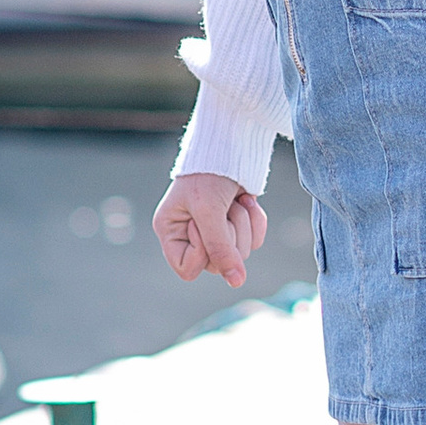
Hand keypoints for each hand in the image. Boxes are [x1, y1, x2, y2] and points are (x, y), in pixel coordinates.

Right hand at [153, 169, 267, 286]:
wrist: (233, 142)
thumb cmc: (210, 173)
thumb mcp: (209, 210)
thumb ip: (220, 248)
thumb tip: (236, 282)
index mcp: (170, 230)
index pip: (187, 269)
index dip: (202, 253)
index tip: (203, 225)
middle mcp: (190, 235)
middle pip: (217, 265)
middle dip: (228, 235)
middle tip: (225, 208)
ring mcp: (215, 231)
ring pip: (239, 254)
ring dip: (243, 224)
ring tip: (235, 200)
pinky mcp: (237, 224)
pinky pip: (254, 241)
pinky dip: (255, 221)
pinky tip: (247, 200)